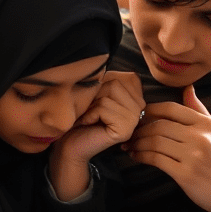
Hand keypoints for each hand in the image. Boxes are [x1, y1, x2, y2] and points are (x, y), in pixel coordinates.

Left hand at [49, 71, 144, 199]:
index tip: (95, 100)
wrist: (69, 144)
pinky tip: (88, 124)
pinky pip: (104, 108)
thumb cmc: (81, 116)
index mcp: (136, 97)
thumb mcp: (97, 91)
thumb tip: (112, 67)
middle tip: (89, 109)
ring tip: (88, 116)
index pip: (123, 75)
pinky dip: (90, 114)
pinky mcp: (125, 130)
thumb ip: (110, 79)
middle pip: (116, 83)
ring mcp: (135, 121)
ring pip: (110, 94)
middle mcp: (140, 108)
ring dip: (92, 104)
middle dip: (96, 93)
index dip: (102, 83)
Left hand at [124, 84, 210, 211]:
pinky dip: (142, 156)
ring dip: (138, 143)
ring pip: (155, 142)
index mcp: (207, 124)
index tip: (139, 116)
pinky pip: (156, 160)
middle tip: (130, 133)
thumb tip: (187, 88)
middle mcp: (200, 137)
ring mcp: (193, 156)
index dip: (150, 110)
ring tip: (130, 146)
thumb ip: (199, 110)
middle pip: (159, 125)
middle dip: (140, 129)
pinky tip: (136, 156)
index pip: (171, 108)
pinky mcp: (186, 174)